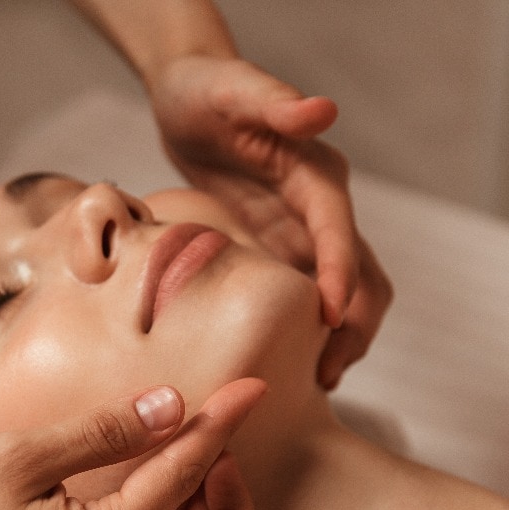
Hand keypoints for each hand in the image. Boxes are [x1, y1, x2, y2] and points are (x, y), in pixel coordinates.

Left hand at [148, 55, 390, 384]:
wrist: (189, 101)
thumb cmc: (207, 91)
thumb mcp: (233, 89)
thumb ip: (273, 99)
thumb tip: (323, 111)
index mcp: (315, 173)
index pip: (338, 229)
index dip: (341, 273)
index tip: (332, 318)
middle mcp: (319, 207)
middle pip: (361, 271)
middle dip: (354, 323)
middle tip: (328, 372)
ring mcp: (302, 231)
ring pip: (343, 291)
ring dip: (340, 336)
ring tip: (318, 380)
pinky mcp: (281, 246)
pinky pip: (306, 295)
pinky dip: (308, 330)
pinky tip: (291, 361)